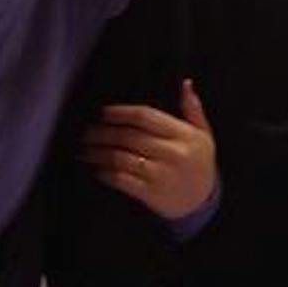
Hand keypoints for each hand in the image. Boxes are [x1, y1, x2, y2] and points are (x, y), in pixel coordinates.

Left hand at [84, 79, 216, 219]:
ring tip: (84, 151)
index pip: (145, 116)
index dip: (120, 113)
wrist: (202, 202)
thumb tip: (185, 83)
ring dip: (97, 153)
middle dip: (102, 133)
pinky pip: (121, 180)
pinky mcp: (151, 193)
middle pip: (128, 137)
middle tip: (86, 132)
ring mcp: (162, 174)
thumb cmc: (198, 163)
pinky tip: (97, 169)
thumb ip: (192, 109)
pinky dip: (105, 173)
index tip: (102, 113)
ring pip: (121, 158)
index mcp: (184, 135)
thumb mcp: (203, 135)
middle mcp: (174, 153)